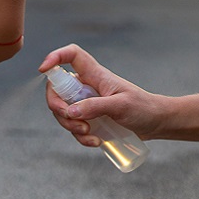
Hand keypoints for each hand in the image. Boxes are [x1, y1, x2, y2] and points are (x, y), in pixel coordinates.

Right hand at [38, 44, 165, 145]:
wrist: (155, 123)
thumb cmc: (142, 107)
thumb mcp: (121, 106)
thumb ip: (95, 107)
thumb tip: (70, 112)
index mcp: (94, 75)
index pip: (71, 56)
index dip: (55, 57)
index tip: (43, 69)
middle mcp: (86, 87)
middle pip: (56, 90)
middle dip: (59, 109)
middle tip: (75, 122)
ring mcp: (85, 104)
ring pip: (62, 113)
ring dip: (70, 127)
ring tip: (90, 135)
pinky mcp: (88, 120)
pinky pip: (73, 128)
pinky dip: (81, 138)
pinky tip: (96, 142)